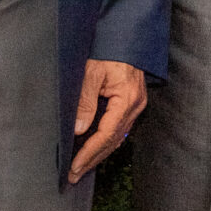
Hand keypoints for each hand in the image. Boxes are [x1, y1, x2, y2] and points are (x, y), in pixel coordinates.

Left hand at [68, 59, 147, 183]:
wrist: (125, 36)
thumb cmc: (108, 50)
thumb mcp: (91, 72)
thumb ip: (85, 101)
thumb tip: (78, 129)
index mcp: (127, 98)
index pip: (106, 134)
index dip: (89, 152)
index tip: (75, 166)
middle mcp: (135, 105)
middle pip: (113, 141)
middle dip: (93, 159)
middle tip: (74, 175)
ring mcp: (136, 106)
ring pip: (117, 138)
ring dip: (99, 154)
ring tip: (81, 167)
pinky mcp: (132, 104)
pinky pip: (119, 129)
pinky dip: (105, 142)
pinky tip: (93, 149)